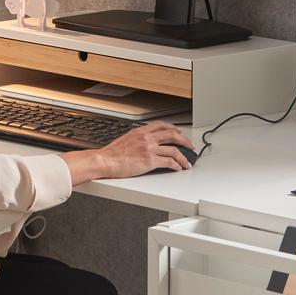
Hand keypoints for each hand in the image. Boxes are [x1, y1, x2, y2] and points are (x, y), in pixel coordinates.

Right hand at [61, 121, 195, 184]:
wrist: (104, 161)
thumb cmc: (111, 154)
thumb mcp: (124, 140)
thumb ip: (136, 140)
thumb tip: (142, 145)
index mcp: (140, 132)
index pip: (161, 126)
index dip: (173, 128)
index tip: (178, 131)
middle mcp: (146, 138)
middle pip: (172, 135)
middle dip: (184, 141)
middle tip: (190, 146)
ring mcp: (149, 149)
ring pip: (174, 150)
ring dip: (183, 157)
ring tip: (187, 162)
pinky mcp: (150, 161)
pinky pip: (169, 162)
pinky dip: (176, 165)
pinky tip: (177, 168)